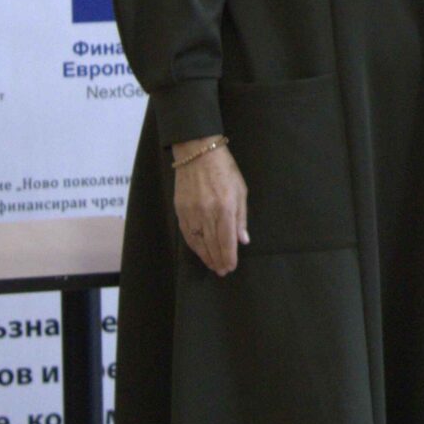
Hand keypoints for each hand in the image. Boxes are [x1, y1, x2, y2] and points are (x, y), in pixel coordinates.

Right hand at [172, 139, 248, 275]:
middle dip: (218, 260)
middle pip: (212, 244)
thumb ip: (241, 218)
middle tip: (223, 271)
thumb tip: (243, 240)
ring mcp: (192, 212)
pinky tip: (200, 252)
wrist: (198, 152)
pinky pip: (187, 234)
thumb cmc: (224, 169)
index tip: (231, 267)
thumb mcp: (241, 191)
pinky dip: (194, 246)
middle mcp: (207, 212)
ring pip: (198, 242)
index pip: (226, 240)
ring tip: (213, 265)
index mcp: (225, 207)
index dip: (229, 256)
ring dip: (206, 257)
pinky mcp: (181, 210)